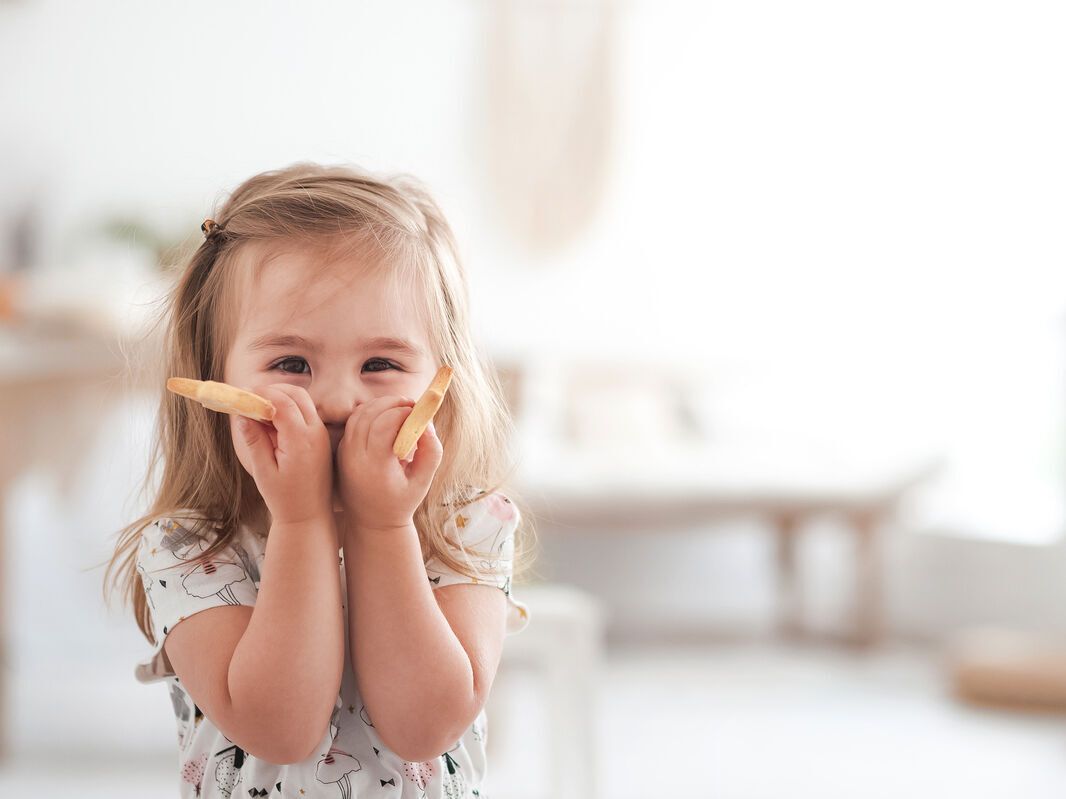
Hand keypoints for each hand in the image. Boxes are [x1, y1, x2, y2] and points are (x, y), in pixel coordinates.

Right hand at [230, 384, 332, 526]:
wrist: (309, 516)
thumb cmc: (284, 498)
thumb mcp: (263, 471)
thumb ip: (253, 440)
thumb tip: (241, 414)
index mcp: (300, 441)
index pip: (282, 402)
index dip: (261, 393)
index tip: (243, 393)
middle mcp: (315, 433)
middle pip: (296, 394)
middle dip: (272, 390)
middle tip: (249, 397)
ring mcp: (321, 434)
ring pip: (303, 401)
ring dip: (281, 398)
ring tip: (258, 412)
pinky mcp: (321, 437)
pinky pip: (306, 413)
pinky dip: (288, 409)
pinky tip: (271, 423)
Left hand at [335, 395, 443, 532]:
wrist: (372, 523)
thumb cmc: (402, 502)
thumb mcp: (423, 481)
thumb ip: (432, 452)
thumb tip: (427, 424)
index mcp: (376, 467)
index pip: (384, 425)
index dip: (403, 412)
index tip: (418, 412)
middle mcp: (355, 458)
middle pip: (369, 414)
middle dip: (392, 403)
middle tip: (410, 404)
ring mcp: (344, 454)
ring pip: (358, 415)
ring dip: (380, 405)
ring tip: (400, 408)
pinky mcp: (341, 452)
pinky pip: (353, 423)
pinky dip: (370, 414)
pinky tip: (386, 419)